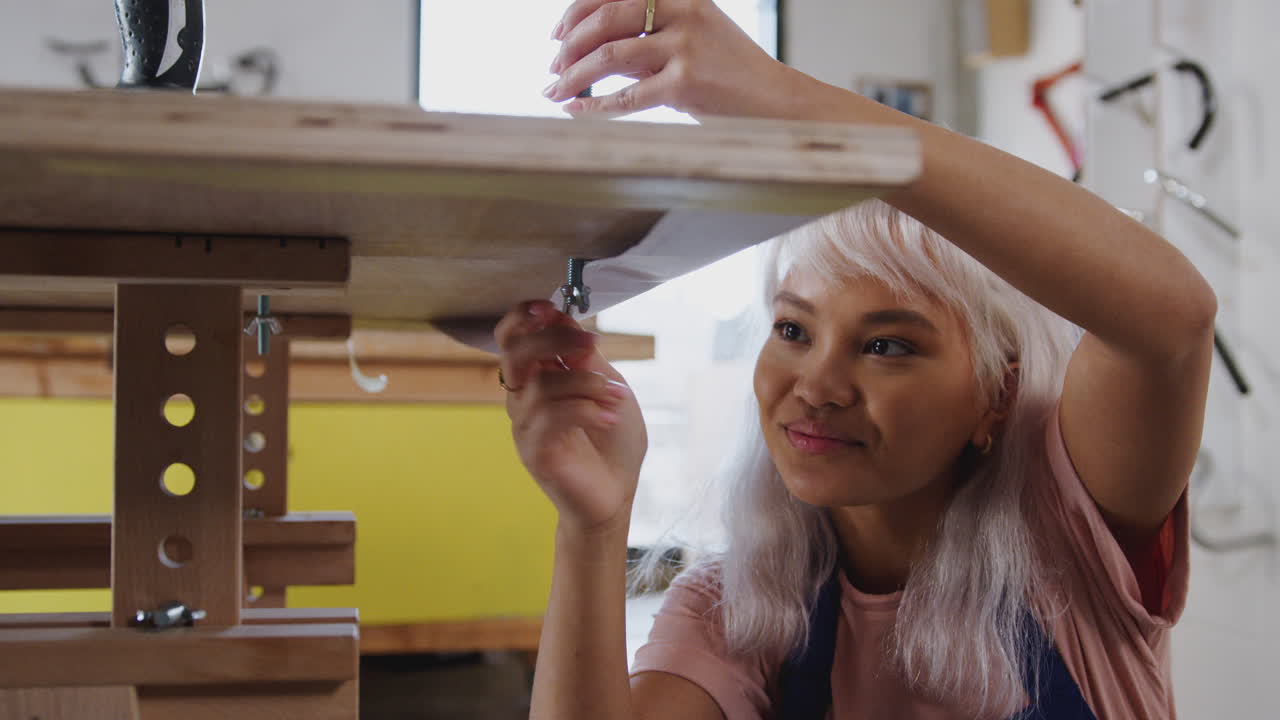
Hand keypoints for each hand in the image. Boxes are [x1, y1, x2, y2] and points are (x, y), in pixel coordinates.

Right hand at [496, 300, 647, 535]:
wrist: (617, 492)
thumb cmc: (612, 439)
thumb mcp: (608, 384)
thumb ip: (584, 357)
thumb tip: (562, 318)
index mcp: (538, 376)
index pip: (510, 337)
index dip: (524, 316)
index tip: (550, 307)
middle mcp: (523, 398)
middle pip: (515, 352)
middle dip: (554, 338)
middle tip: (591, 344)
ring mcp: (525, 426)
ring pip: (542, 384)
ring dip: (587, 383)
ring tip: (616, 397)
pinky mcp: (533, 452)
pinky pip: (551, 417)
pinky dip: (586, 409)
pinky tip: (608, 417)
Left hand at [545, 0, 795, 119]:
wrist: (776, 101)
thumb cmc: (731, 73)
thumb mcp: (693, 38)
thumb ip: (649, 38)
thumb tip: (592, 49)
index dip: (577, 10)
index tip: (556, 33)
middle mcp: (683, 13)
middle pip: (606, 19)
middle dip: (570, 44)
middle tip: (552, 65)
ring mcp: (684, 47)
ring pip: (610, 55)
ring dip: (574, 75)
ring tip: (554, 90)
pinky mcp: (685, 84)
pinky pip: (627, 96)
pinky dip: (594, 105)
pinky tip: (576, 110)